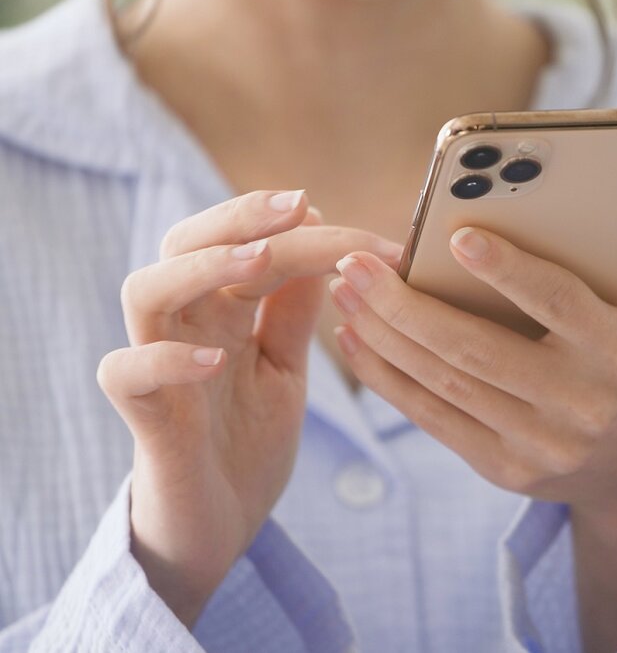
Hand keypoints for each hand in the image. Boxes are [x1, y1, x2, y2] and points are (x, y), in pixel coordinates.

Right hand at [96, 190, 400, 625]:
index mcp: (223, 313)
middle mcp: (187, 327)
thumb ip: (291, 312)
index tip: (370, 240)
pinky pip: (128, 373)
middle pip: (186, 243)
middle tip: (298, 205)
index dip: (307, 233)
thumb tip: (321, 240)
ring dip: (201, 267)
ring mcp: (159, 369)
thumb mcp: (285, 369)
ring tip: (258, 259)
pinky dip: (166, 358)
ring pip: (146, 291)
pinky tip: (216, 358)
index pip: (253, 246)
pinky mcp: (143, 418)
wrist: (218, 529)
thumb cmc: (247, 444)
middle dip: (239, 216)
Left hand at [330, 218, 616, 528]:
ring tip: (345, 291)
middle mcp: (578, 404)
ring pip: (444, 382)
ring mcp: (536, 444)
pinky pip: (433, 418)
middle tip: (356, 262)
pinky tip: (354, 340)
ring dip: (384, 335)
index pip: (556, 304)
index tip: (455, 235)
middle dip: (405, 305)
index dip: (507, 271)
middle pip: (476, 349)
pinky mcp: (502, 467)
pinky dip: (388, 378)